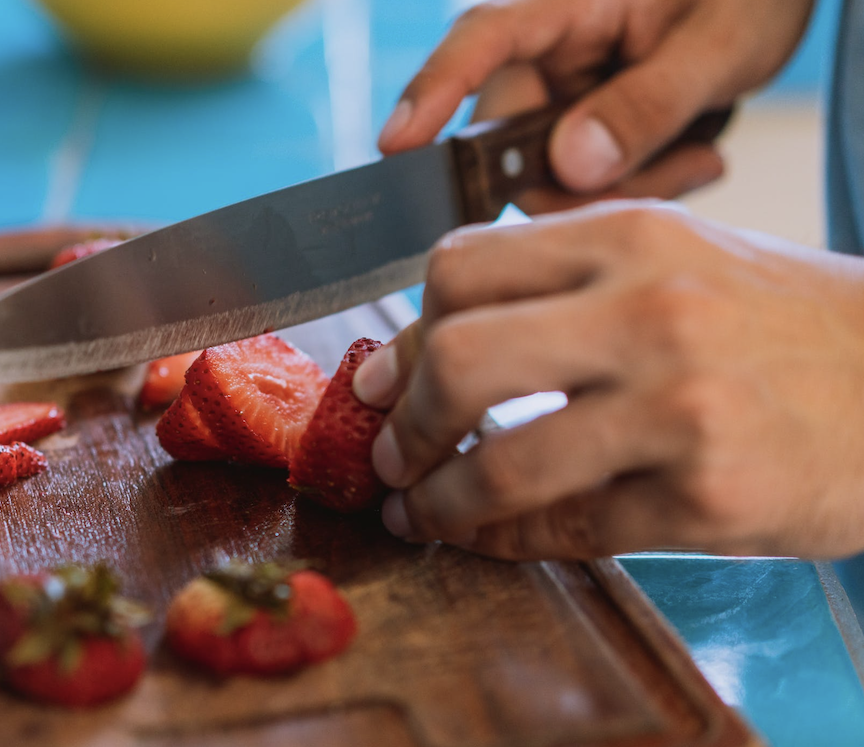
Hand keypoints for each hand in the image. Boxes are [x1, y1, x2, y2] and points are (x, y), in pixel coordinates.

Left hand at [353, 201, 863, 559]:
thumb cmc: (778, 323)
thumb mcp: (674, 262)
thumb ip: (556, 290)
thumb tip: (424, 351)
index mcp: (630, 236)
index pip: (459, 268)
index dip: (406, 335)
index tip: (383, 379)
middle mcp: (651, 311)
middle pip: (460, 358)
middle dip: (407, 421)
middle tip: (393, 453)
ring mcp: (681, 406)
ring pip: (502, 464)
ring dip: (439, 502)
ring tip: (420, 512)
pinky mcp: (708, 496)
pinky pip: (566, 529)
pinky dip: (505, 542)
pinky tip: (487, 539)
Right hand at [378, 0, 814, 209]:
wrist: (771, 1)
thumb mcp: (723, 43)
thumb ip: (649, 104)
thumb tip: (572, 166)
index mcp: (569, 1)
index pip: (483, 38)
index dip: (433, 91)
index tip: (396, 146)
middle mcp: (549, 48)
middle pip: (512, 137)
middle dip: (579, 180)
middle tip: (676, 169)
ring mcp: (560, 90)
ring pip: (547, 175)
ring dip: (620, 187)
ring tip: (699, 152)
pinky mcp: (577, 123)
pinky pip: (579, 181)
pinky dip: (633, 185)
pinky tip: (692, 154)